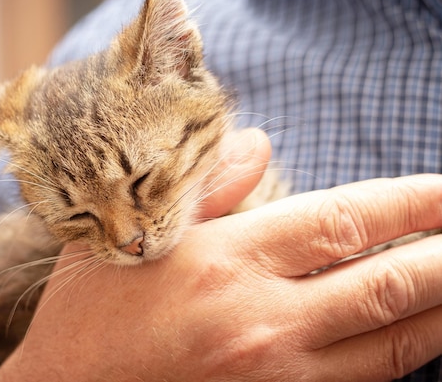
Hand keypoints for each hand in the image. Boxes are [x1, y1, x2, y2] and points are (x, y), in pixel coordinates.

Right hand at [0, 134, 441, 380]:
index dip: (412, 202)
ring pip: (391, 347)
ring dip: (439, 312)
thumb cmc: (92, 311)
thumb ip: (208, 185)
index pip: (346, 221)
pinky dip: (400, 358)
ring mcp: (275, 377)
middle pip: (387, 285)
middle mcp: (262, 321)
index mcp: (227, 262)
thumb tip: (260, 141)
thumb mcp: (135, 231)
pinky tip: (414, 336)